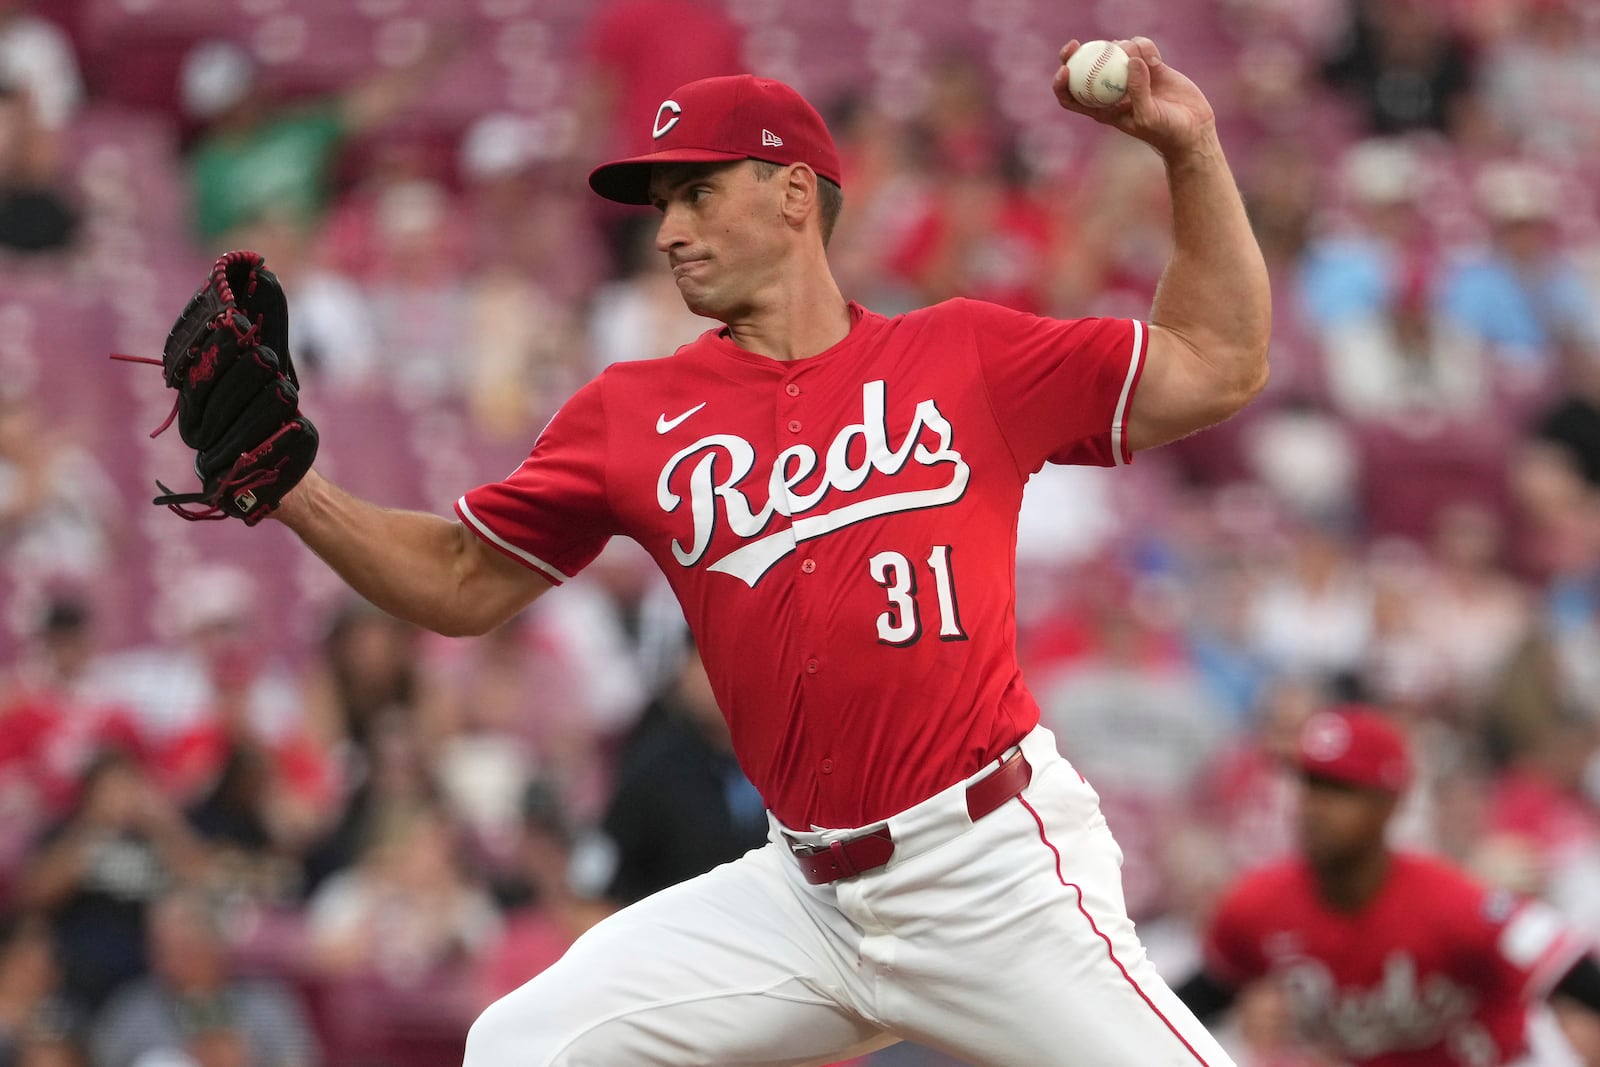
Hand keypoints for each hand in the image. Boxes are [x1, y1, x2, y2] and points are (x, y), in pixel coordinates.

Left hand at [1053, 38, 1216, 158]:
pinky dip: (1144, 46)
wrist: (1191, 128)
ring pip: (1115, 52)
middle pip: (1086, 69)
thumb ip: (1138, 91)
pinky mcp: (1151, 66)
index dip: (1061, 83)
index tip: (1064, 69)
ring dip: (1121, 48)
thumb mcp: (1148, 117)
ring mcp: (1131, 76)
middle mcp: (1113, 90)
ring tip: (1141, 60)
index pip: (1071, 97)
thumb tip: (1130, 61)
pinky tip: (1155, 59)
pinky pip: (1141, 47)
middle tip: (1076, 44)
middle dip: (1076, 55)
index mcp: (1103, 108)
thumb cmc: (1164, 131)